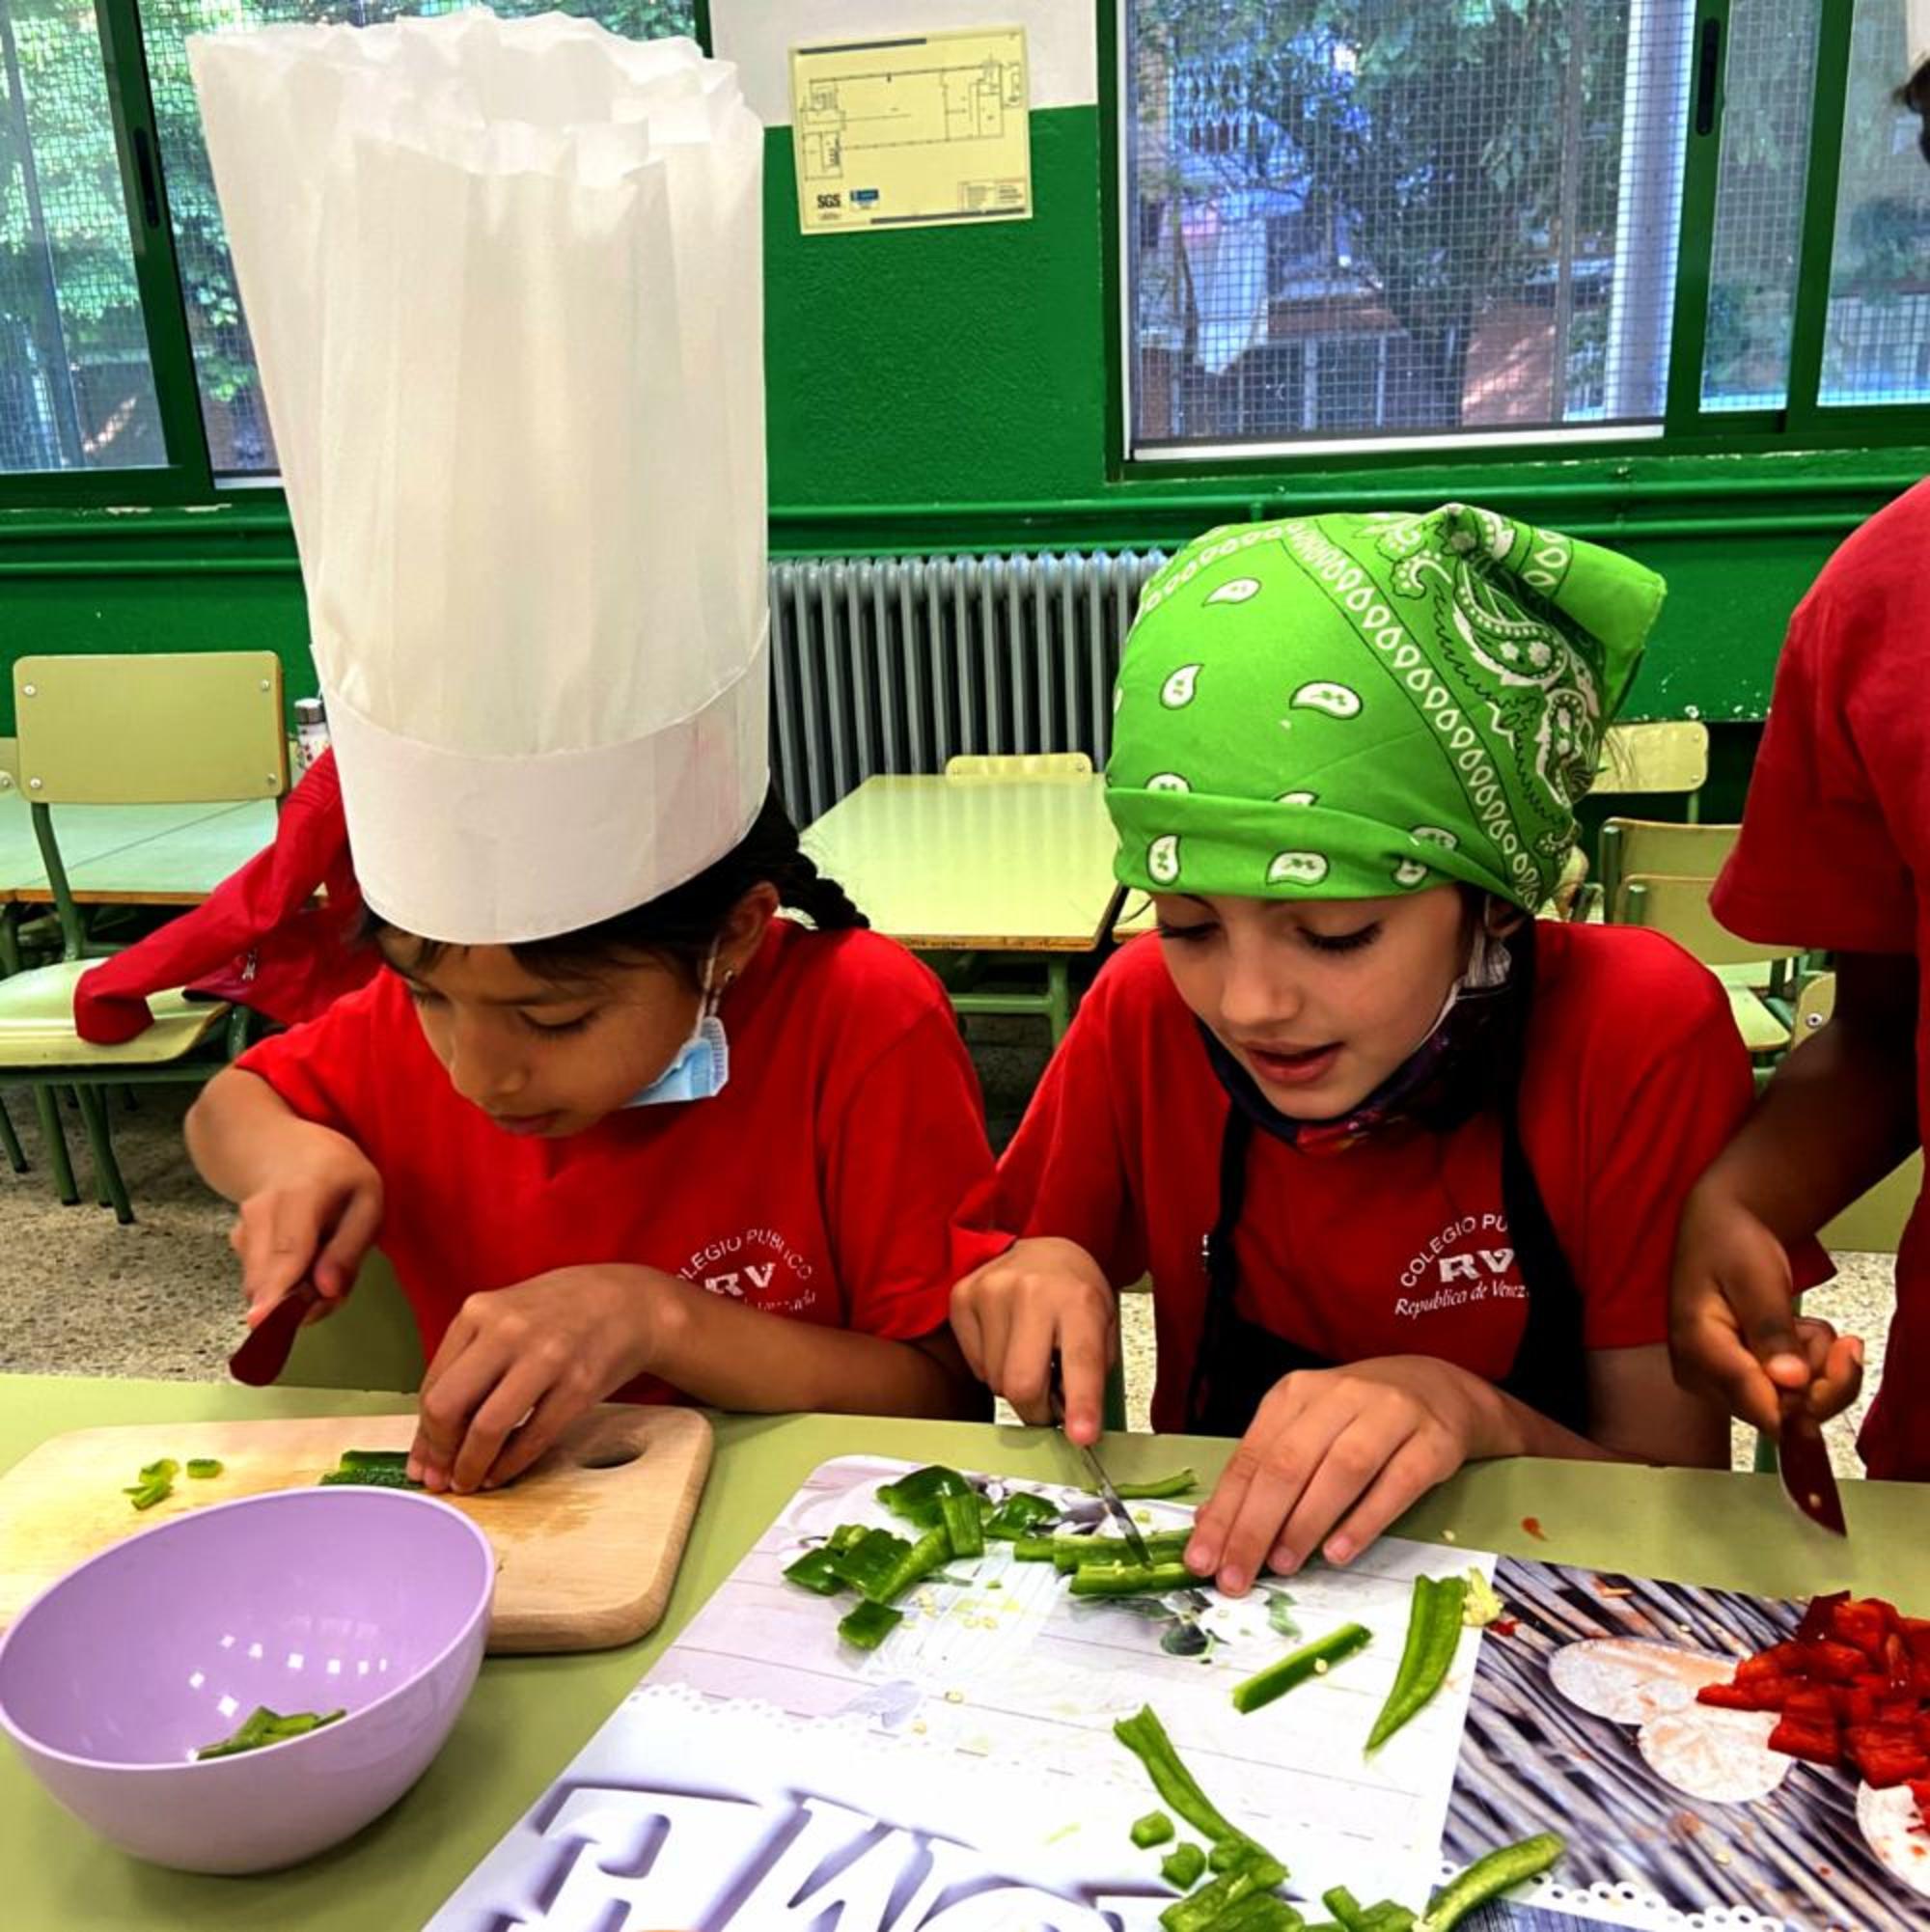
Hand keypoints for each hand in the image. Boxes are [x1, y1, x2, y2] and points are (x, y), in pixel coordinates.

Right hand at [227, 1127, 382, 1326]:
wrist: (277, 1148)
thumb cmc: (335, 1175)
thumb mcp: (366, 1199)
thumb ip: (349, 1248)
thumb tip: (328, 1293)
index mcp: (302, 1195)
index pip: (287, 1250)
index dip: (276, 1290)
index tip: (263, 1322)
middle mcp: (261, 1213)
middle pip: (269, 1279)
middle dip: (300, 1305)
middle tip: (331, 1292)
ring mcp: (243, 1229)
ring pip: (264, 1286)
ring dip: (296, 1294)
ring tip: (324, 1263)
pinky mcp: (238, 1245)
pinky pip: (261, 1281)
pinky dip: (285, 1284)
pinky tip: (303, 1259)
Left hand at [409, 1267, 661, 1493]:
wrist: (628, 1302)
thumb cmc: (558, 1313)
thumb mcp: (505, 1317)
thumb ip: (468, 1364)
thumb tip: (431, 1441)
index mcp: (479, 1311)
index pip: (432, 1386)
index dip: (424, 1434)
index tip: (424, 1463)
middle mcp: (508, 1330)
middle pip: (448, 1405)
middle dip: (439, 1452)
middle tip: (441, 1476)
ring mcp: (546, 1357)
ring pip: (487, 1427)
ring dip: (471, 1466)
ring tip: (470, 1481)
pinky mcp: (579, 1384)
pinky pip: (533, 1437)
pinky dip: (510, 1464)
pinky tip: (501, 1472)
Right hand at [949, 1237, 1116, 1443]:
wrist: (1042, 1250)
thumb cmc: (1075, 1293)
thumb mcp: (1102, 1327)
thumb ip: (1091, 1375)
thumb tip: (1075, 1426)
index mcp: (1078, 1300)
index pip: (1081, 1362)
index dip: (1081, 1405)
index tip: (1082, 1436)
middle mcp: (1032, 1292)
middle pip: (1022, 1385)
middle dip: (1037, 1411)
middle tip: (1050, 1403)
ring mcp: (991, 1291)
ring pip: (995, 1382)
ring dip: (1015, 1385)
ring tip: (1031, 1355)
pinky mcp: (963, 1297)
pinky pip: (975, 1366)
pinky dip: (992, 1367)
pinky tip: (1007, 1341)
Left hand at [1186, 1357, 1508, 1594]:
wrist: (1438, 1388)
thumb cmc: (1359, 1417)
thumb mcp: (1306, 1429)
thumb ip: (1265, 1470)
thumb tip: (1214, 1523)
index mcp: (1296, 1394)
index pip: (1251, 1457)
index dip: (1225, 1511)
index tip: (1202, 1559)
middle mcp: (1339, 1397)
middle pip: (1288, 1463)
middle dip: (1255, 1526)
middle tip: (1236, 1576)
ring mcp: (1390, 1415)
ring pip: (1340, 1470)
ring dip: (1305, 1523)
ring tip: (1282, 1566)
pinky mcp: (1434, 1442)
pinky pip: (1397, 1484)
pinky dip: (1364, 1521)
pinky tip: (1338, 1552)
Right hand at [1669, 1183, 1862, 1434]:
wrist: (1717, 1231)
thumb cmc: (1730, 1245)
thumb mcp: (1755, 1277)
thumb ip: (1771, 1329)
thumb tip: (1791, 1381)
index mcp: (1698, 1351)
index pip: (1759, 1404)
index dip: (1809, 1398)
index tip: (1843, 1356)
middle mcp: (1701, 1378)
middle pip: (1778, 1413)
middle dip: (1820, 1378)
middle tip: (1841, 1338)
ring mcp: (1717, 1384)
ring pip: (1789, 1407)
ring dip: (1815, 1370)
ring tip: (1804, 1325)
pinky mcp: (1734, 1384)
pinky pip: (1788, 1397)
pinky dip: (1807, 1370)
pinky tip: (1795, 1336)